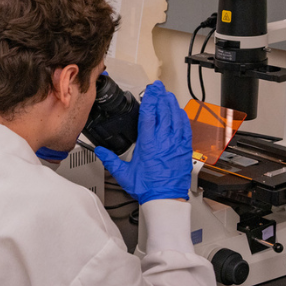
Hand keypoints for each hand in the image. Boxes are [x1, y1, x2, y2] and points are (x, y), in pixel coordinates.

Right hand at [95, 80, 191, 203]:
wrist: (166, 198)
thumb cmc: (148, 187)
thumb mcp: (124, 174)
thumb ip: (110, 160)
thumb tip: (100, 151)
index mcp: (148, 143)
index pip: (149, 115)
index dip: (150, 100)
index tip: (149, 90)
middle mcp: (163, 140)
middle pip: (163, 112)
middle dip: (160, 97)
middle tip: (158, 87)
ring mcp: (175, 143)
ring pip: (176, 117)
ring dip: (171, 104)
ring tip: (167, 94)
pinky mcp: (184, 149)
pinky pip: (185, 128)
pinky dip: (182, 117)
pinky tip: (179, 112)